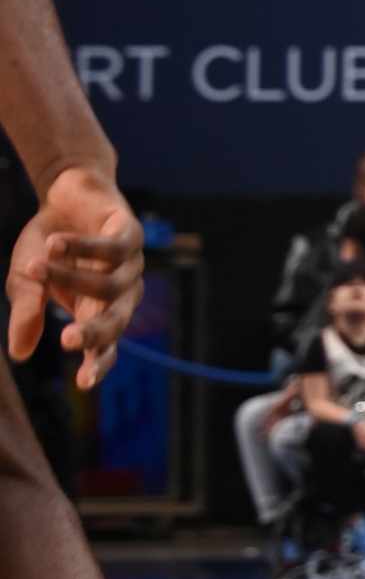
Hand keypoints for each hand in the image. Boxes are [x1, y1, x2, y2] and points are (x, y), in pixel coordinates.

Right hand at [6, 165, 144, 390]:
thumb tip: (20, 355)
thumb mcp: (27, 279)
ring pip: (109, 284)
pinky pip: (112, 248)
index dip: (96, 365)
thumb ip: (27, 313)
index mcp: (97, 312)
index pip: (104, 347)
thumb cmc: (47, 246)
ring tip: (34, 266)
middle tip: (66, 339)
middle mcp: (120, 294)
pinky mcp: (131, 234)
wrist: (63, 194)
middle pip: (115, 322)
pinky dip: (82, 247)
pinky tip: (54, 245)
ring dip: (68, 277)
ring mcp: (131, 265)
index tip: (83, 384)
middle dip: (92, 333)